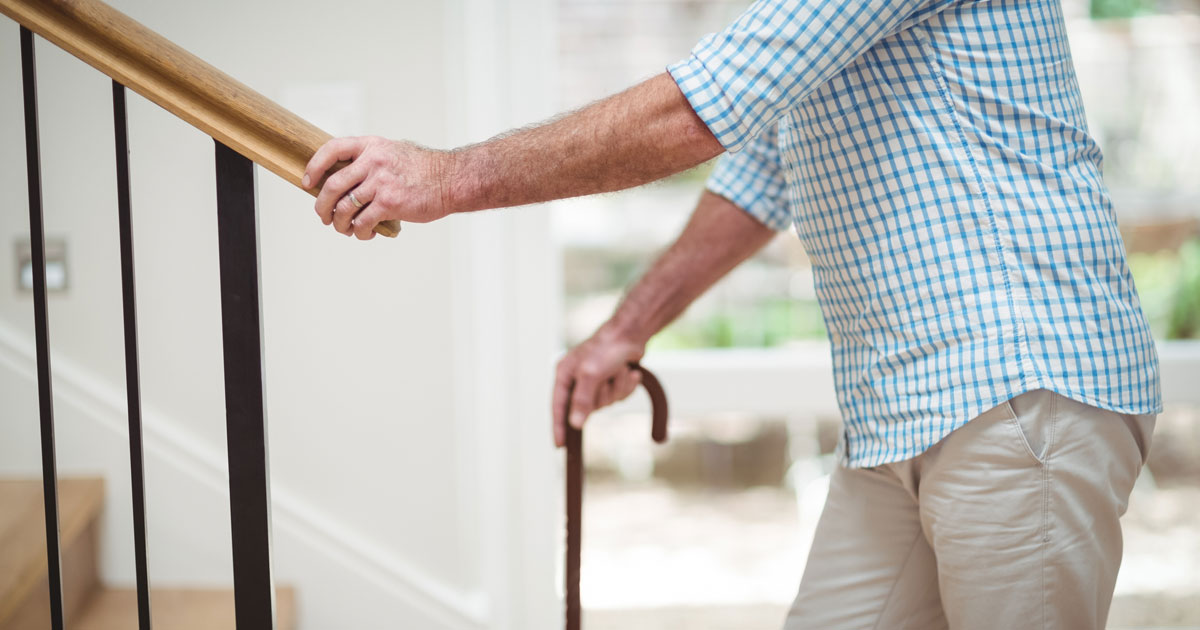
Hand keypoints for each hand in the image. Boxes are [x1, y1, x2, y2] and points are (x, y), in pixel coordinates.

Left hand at [304, 136, 453, 238]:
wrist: (452, 180)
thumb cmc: (425, 170)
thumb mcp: (394, 152)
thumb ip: (371, 160)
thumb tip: (347, 179)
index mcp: (372, 146)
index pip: (332, 149)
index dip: (314, 166)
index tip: (308, 182)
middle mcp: (373, 161)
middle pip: (332, 185)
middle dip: (322, 206)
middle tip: (324, 216)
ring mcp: (381, 182)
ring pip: (344, 208)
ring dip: (339, 224)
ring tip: (344, 229)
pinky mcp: (390, 204)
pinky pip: (363, 222)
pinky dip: (360, 232)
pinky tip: (366, 233)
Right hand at [552, 324, 646, 447]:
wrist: (631, 333)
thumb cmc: (606, 348)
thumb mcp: (591, 374)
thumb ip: (582, 400)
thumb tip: (575, 424)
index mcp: (564, 374)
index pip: (558, 407)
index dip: (559, 426)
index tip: (560, 445)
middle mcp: (577, 379)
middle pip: (588, 407)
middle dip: (603, 395)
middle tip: (606, 379)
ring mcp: (595, 382)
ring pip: (607, 402)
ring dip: (617, 388)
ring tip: (619, 369)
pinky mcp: (611, 381)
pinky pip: (619, 396)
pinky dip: (626, 385)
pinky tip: (629, 371)